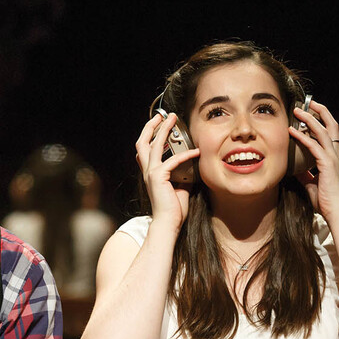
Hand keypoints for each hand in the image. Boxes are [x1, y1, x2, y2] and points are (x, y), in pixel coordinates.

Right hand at [135, 113, 199, 231]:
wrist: (168, 223)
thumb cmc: (173, 210)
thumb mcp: (179, 187)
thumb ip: (182, 175)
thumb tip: (191, 165)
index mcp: (150, 174)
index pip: (144, 151)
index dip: (148, 136)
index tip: (157, 124)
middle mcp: (147, 171)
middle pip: (142, 142)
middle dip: (151, 126)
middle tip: (162, 115)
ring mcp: (151, 173)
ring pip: (153, 144)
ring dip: (163, 129)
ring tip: (173, 119)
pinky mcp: (158, 177)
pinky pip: (172, 160)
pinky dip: (185, 155)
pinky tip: (196, 151)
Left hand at [290, 100, 338, 220]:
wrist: (335, 212)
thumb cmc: (325, 200)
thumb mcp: (311, 184)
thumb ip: (305, 174)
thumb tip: (295, 169)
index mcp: (332, 157)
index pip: (329, 131)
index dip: (321, 119)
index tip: (310, 111)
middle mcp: (334, 154)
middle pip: (330, 124)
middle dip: (320, 111)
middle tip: (307, 102)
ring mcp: (332, 158)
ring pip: (322, 131)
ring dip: (309, 119)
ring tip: (297, 111)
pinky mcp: (327, 165)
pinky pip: (314, 146)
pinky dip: (302, 137)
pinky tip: (291, 131)